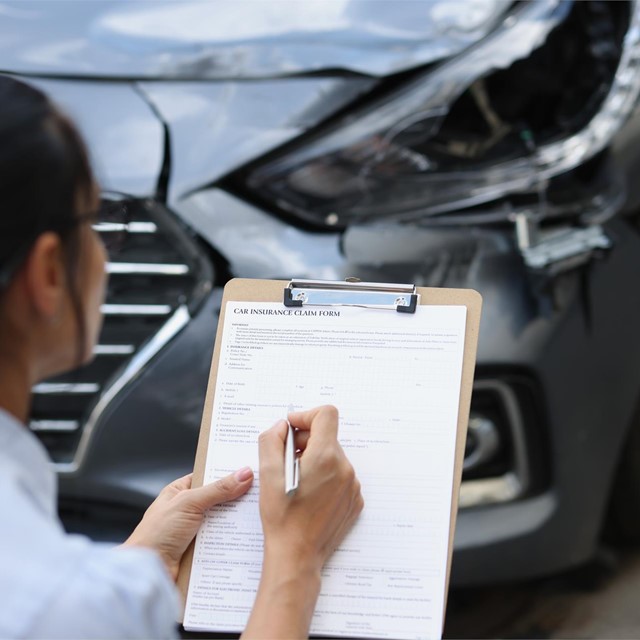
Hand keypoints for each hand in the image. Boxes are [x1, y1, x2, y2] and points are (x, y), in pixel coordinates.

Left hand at [123, 468, 253, 580]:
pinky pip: (223, 541)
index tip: (251, 469)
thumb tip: (244, 473)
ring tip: (259, 515)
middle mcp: (189, 509)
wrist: (147, 573)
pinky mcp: (202, 550)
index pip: (209, 476)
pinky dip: (233, 540)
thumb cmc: (156, 534)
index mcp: (181, 491)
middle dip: (237, 498)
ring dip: (236, 521)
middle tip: (261, 493)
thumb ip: (218, 489)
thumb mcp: (189, 503)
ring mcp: (196, 530)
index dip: (228, 472)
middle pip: (220, 499)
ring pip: (224, 521)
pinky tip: (247, 538)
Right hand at [243, 405, 362, 638]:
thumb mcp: (268, 475)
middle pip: (327, 437)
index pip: (326, 415)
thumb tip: (282, 426)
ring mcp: (353, 486)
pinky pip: (340, 477)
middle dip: (306, 442)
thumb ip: (271, 441)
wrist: (297, 557)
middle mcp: (345, 468)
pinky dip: (325, 478)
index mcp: (326, 457)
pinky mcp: (355, 501)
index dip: (306, 416)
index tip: (291, 430)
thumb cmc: (281, 518)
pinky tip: (309, 496)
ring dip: (315, 461)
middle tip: (286, 460)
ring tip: (297, 482)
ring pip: (333, 457)